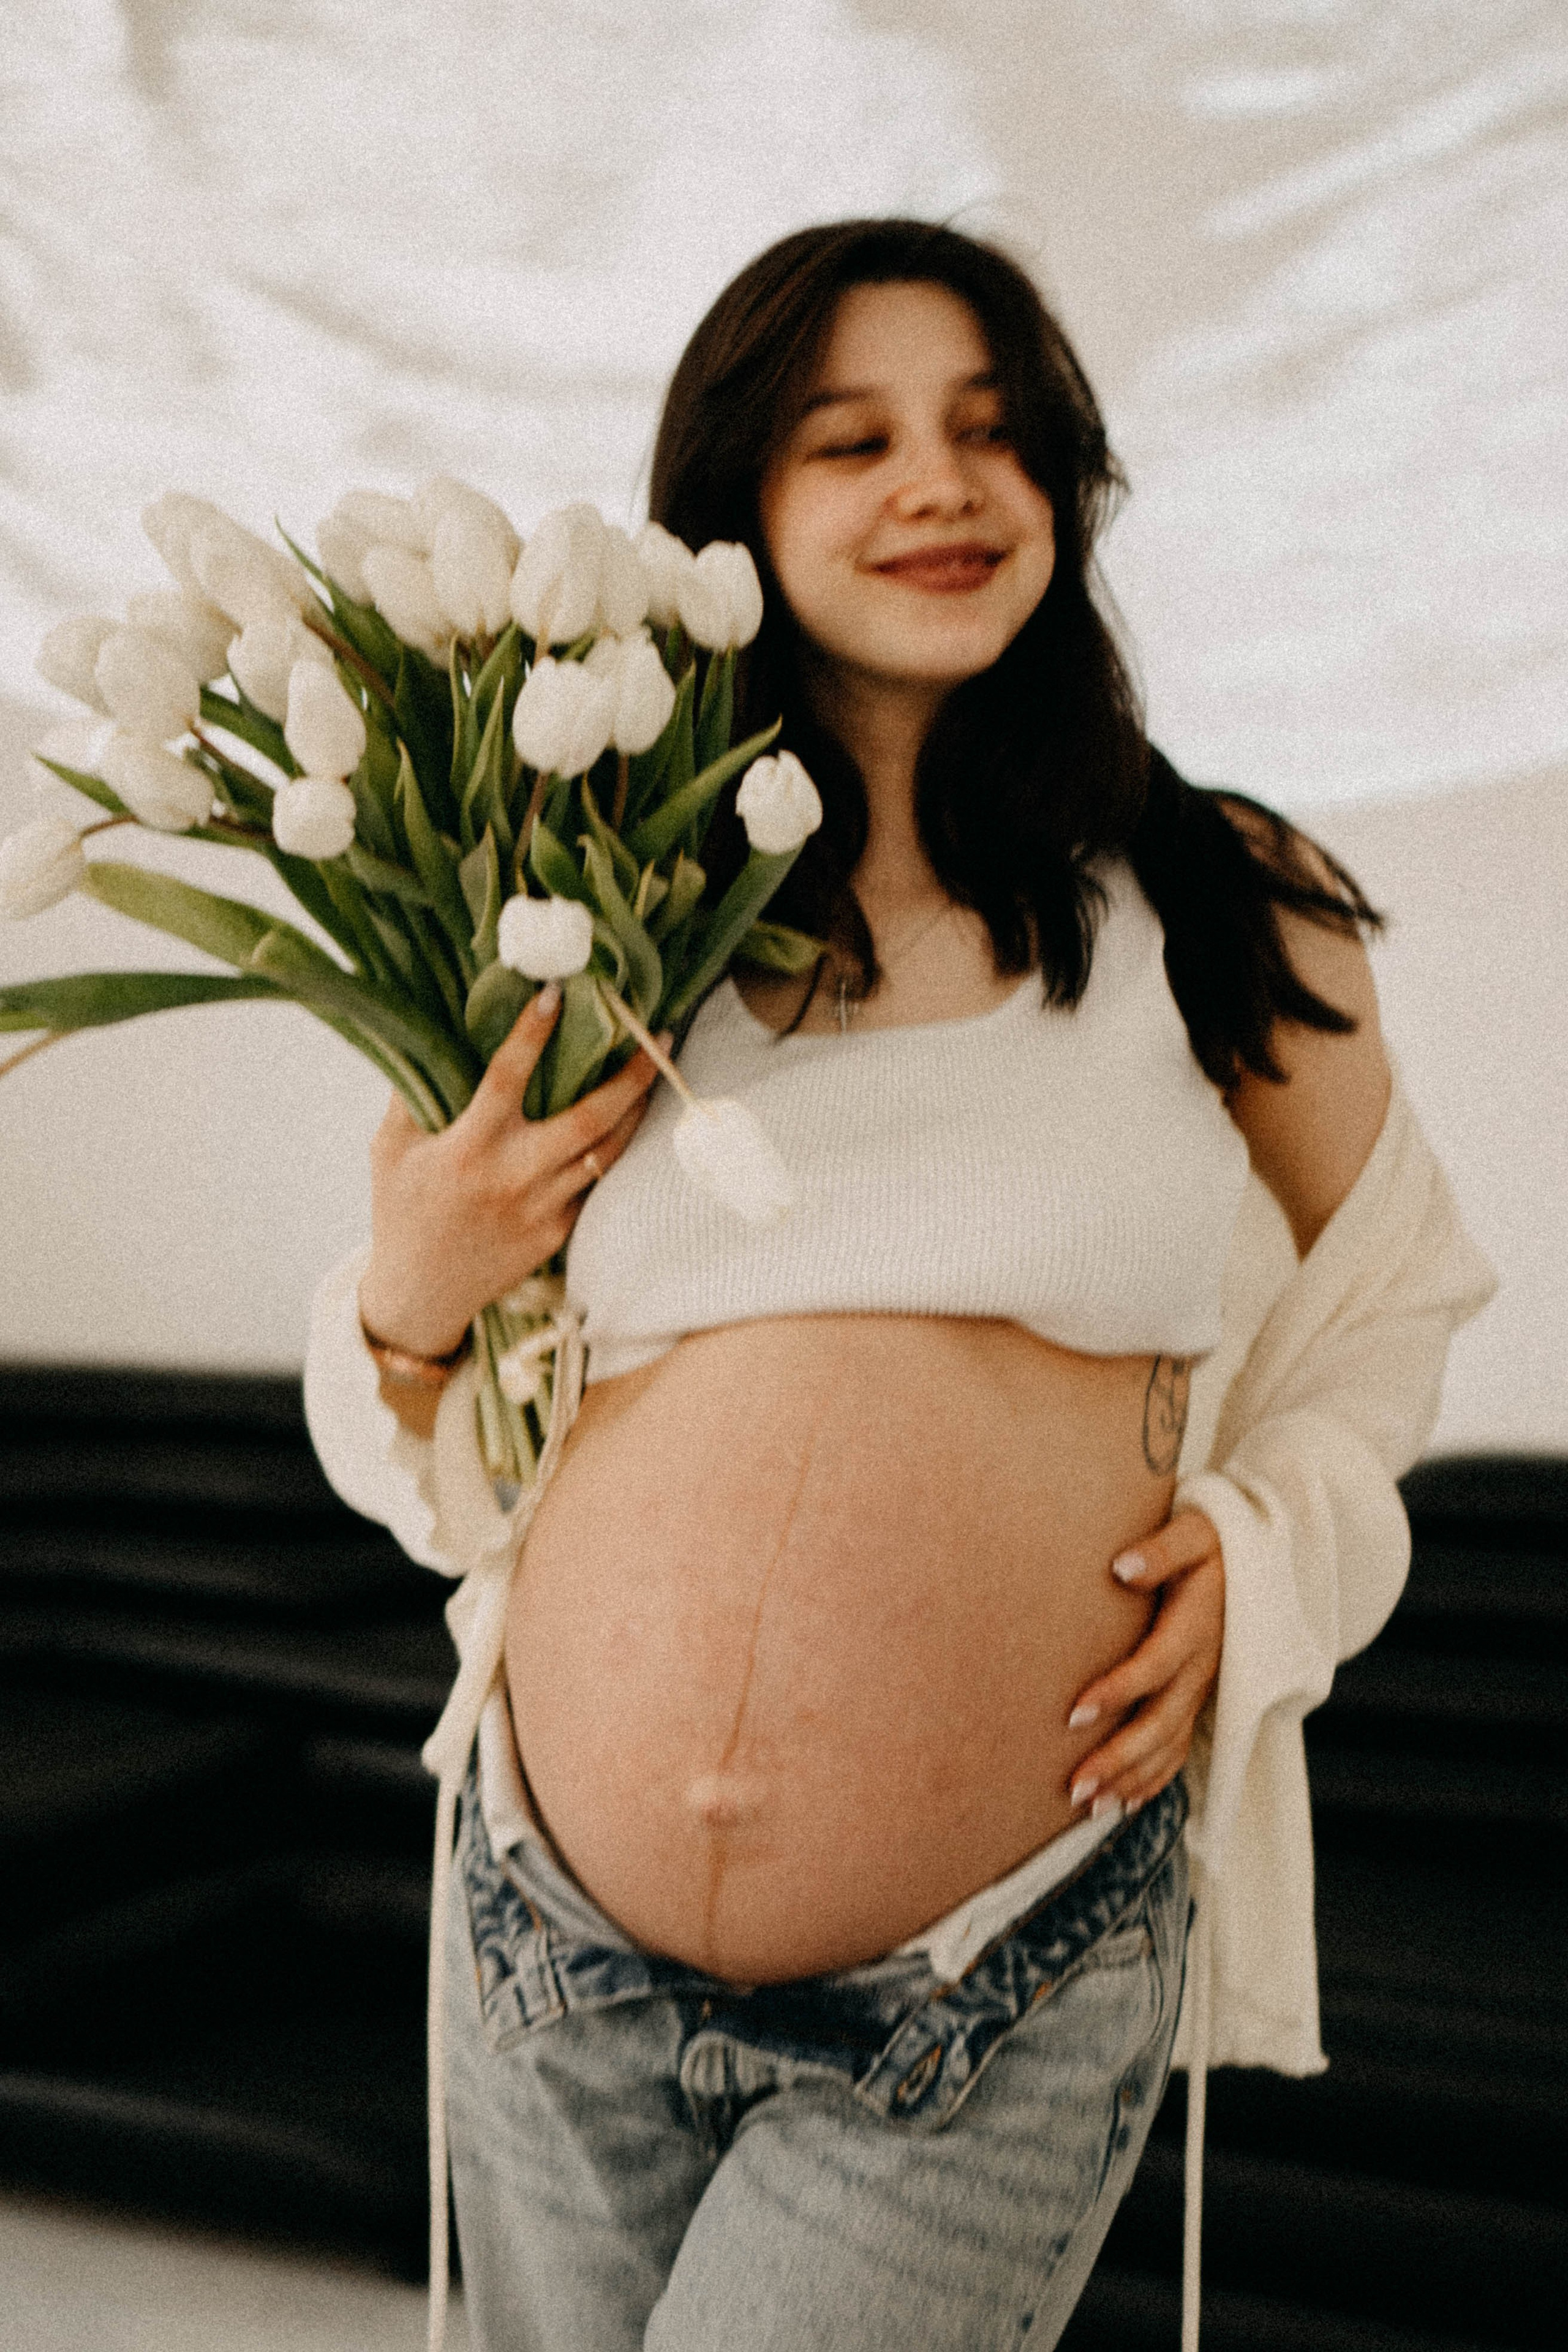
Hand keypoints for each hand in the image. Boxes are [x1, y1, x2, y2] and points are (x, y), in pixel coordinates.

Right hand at [357, 984, 662, 1358]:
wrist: (420, 1294)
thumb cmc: (400, 1210)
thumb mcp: (389, 1149)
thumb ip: (409, 1096)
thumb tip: (432, 1034)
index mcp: (468, 1148)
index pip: (507, 1079)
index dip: (532, 1034)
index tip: (557, 993)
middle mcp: (512, 1177)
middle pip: (589, 1118)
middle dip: (630, 1075)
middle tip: (658, 1036)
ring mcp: (542, 1209)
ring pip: (606, 1152)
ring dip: (637, 1108)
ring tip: (659, 1069)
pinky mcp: (557, 1233)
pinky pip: (594, 1185)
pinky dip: (614, 1150)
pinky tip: (630, 1121)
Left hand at [1064, 1509, 1224, 1815]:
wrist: (1256, 1553)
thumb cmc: (1210, 1538)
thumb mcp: (1192, 1533)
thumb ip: (1160, 1550)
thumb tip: (1120, 1566)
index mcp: (1199, 1625)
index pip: (1157, 1665)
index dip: (1120, 1690)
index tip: (1074, 1712)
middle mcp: (1205, 1665)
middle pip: (1162, 1721)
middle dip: (1119, 1758)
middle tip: (1075, 1786)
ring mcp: (1206, 1687)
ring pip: (1170, 1745)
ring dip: (1131, 1779)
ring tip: (1088, 1808)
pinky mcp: (1203, 1697)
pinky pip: (1181, 1748)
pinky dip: (1155, 1779)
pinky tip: (1124, 1804)